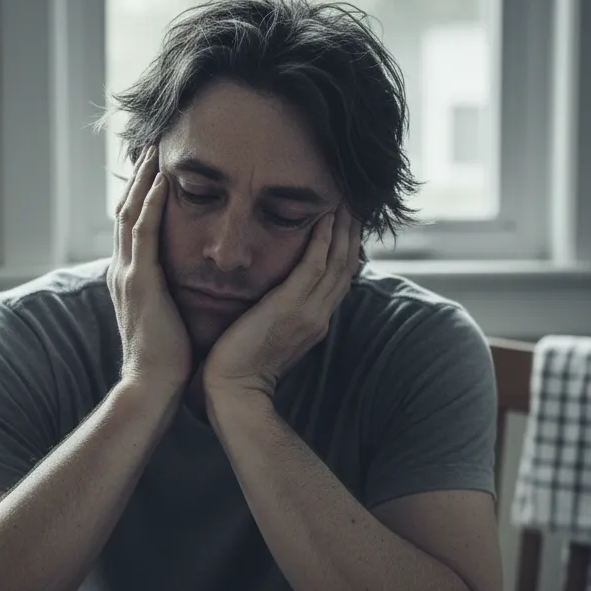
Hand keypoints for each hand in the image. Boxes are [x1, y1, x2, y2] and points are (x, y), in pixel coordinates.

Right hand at [108, 146, 192, 393]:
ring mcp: (127, 274)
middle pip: (126, 209)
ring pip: (130, 212)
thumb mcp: (169, 319)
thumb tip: (193, 285)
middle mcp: (123, 270)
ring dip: (141, 178)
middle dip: (137, 175)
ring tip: (154, 146)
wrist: (153, 387)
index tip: (157, 166)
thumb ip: (174, 296)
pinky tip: (160, 178)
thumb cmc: (168, 361)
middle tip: (151, 142)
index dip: (143, 194)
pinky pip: (142, 231)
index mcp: (131, 279)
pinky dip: (150, 202)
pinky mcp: (138, 282)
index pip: (134, 225)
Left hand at [203, 205, 360, 400]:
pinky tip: (325, 216)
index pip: (339, 279)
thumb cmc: (241, 368)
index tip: (347, 222)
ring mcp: (309, 311)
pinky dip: (323, 239)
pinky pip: (314, 264)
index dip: (346, 248)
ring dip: (342, 227)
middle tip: (355, 200)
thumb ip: (280, 316)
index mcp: (315, 322)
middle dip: (352, 231)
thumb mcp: (269, 337)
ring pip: (336, 260)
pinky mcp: (291, 307)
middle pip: (346, 265)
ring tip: (345, 198)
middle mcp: (319, 315)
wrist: (235, 392)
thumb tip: (276, 299)